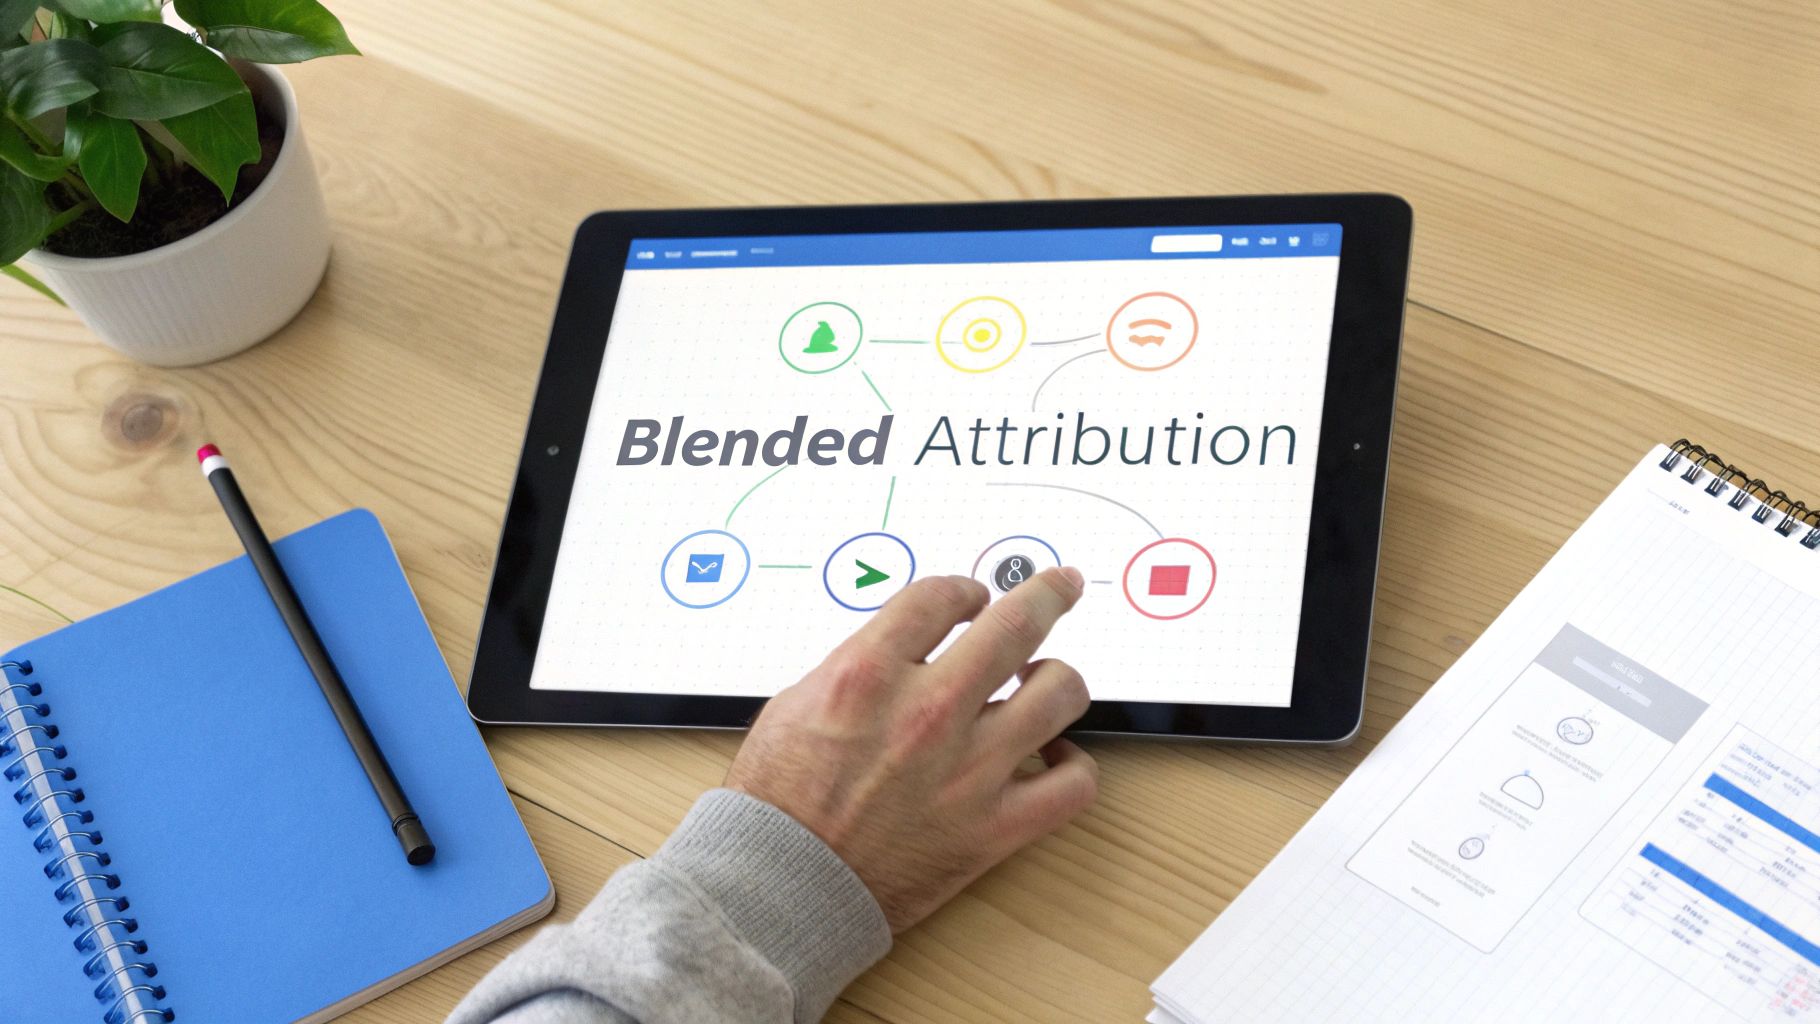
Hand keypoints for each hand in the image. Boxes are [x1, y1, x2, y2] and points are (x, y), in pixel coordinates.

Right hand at [724, 568, 1097, 932]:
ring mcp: (968, 771)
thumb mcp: (795, 704)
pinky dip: (1074, 764)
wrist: (780, 890)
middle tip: (1061, 587)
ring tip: (1047, 682)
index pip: (941, 598)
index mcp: (868, 674)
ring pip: (1059, 694)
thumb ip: (857, 664)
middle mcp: (927, 713)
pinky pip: (1072, 784)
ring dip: (1058, 678)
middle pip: (1015, 625)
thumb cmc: (777, 804)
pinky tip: (1055, 756)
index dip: (963, 590)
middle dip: (1047, 595)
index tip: (972, 597)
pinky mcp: (994, 828)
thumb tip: (902, 647)